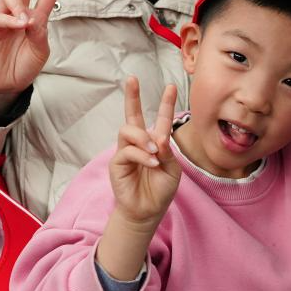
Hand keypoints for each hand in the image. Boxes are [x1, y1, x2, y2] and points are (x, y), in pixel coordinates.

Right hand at [0, 0, 69, 111]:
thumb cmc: (26, 65)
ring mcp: (3, 18)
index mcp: (36, 18)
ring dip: (18, 4)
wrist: (9, 83)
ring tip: (24, 21)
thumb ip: (39, 33)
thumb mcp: (41, 50)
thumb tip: (29, 17)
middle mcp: (19, 13)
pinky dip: (9, 19)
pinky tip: (17, 24)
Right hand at [108, 77, 180, 231]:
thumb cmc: (160, 190)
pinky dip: (141, 155)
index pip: (161, 119)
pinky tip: (151, 162)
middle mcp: (139, 143)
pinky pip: (127, 151)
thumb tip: (158, 137)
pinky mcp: (117, 163)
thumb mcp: (172, 169)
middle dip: (131, 96)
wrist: (148, 211)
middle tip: (132, 79)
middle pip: (132, 114)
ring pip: (128, 129)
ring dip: (142, 138)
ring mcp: (126, 151)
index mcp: (155, 142)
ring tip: (154, 151)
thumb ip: (167, 152)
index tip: (172, 86)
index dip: (166, 103)